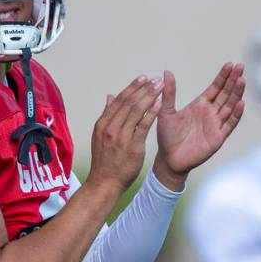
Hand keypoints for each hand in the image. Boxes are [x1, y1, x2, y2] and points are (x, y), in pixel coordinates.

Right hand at [88, 75, 163, 193]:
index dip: (132, 87)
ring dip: (149, 96)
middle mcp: (110, 127)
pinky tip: (159, 103)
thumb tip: (110, 96)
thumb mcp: (100, 136)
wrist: (104, 182)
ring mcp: (121, 136)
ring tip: (159, 86)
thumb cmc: (104, 161)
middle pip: (128, 102)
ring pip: (136, 110)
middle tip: (154, 79)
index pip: (119, 100)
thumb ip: (107, 116)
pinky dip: (152, 113)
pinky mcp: (132, 146)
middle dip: (143, 88)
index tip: (142, 78)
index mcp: (102, 124)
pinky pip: (143, 125)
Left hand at [153, 62, 245, 189]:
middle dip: (233, 80)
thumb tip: (166, 72)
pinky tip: (240, 103)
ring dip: (236, 93)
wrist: (169, 159)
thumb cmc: (167, 137)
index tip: (229, 64)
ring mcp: (216, 125)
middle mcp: (210, 113)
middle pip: (225, 94)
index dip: (223, 77)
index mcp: (200, 105)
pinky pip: (229, 124)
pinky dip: (235, 114)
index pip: (215, 88)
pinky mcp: (218, 137)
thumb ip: (168, 93)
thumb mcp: (166, 112)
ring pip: (230, 106)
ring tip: (242, 80)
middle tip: (240, 66)